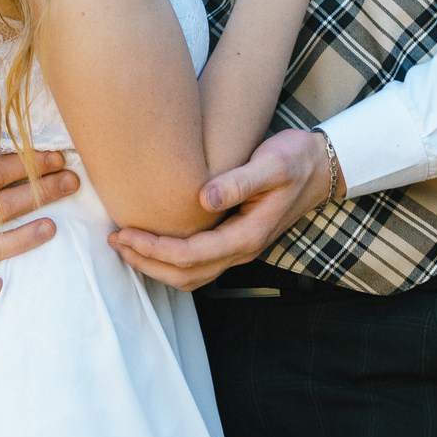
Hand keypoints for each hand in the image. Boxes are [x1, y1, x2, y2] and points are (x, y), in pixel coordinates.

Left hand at [107, 127, 332, 290]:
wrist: (321, 166)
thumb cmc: (296, 159)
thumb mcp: (273, 163)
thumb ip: (239, 181)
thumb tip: (203, 198)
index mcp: (248, 235)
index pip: (192, 255)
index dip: (155, 249)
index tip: (125, 233)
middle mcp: (243, 250)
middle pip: (187, 275)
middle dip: (147, 263)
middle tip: (115, 241)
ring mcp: (240, 248)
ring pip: (192, 276)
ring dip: (156, 267)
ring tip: (127, 246)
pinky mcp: (235, 241)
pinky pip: (199, 264)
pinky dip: (170, 261)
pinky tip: (153, 243)